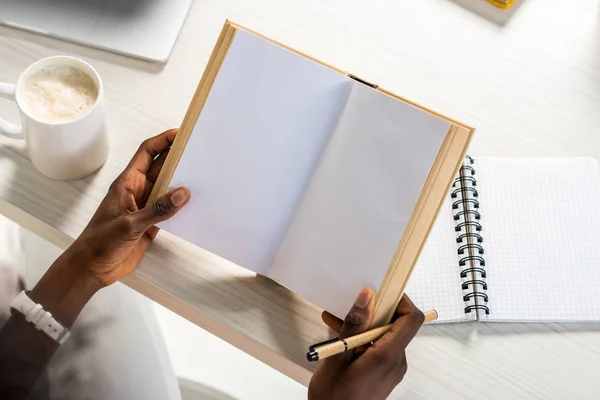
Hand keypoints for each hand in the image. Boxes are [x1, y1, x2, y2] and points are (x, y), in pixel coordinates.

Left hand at [68, 128, 190, 285]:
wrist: (92, 269)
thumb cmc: (100, 243)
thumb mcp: (129, 225)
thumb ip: (157, 210)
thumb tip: (183, 193)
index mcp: (127, 183)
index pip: (147, 153)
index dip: (164, 140)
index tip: (182, 134)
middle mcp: (138, 191)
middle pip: (162, 168)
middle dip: (179, 159)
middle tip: (201, 152)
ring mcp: (145, 207)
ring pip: (168, 188)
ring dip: (183, 183)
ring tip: (205, 177)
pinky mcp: (151, 223)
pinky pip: (170, 209)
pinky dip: (182, 206)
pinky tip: (196, 205)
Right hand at [308, 290, 423, 399]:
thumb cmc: (334, 398)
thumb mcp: (338, 355)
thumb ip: (354, 325)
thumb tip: (366, 298)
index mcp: (388, 356)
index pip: (412, 319)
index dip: (401, 301)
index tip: (383, 291)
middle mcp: (395, 362)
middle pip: (396, 325)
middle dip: (373, 312)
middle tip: (352, 306)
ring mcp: (390, 368)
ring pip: (383, 335)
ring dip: (363, 326)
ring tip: (337, 323)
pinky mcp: (383, 372)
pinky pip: (378, 347)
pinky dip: (362, 339)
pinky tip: (340, 337)